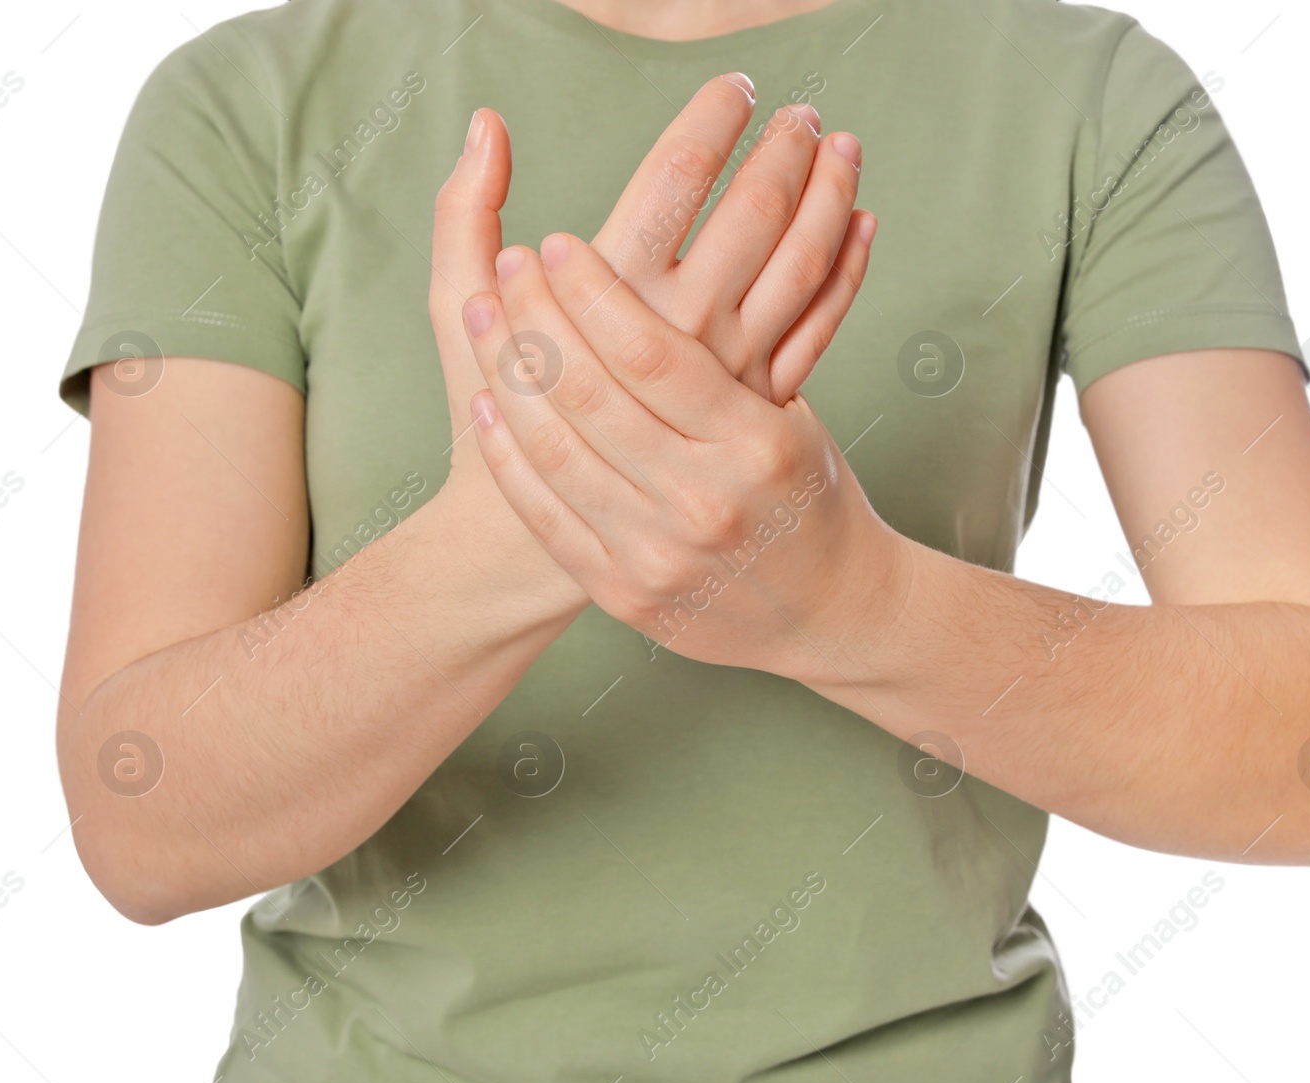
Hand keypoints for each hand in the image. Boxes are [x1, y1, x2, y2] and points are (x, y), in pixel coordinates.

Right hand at [428, 74, 871, 489]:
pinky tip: (860, 218)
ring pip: (798, 266)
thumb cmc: (496, 433)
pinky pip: (820, 328)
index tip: (734, 86)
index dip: (709, 122)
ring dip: (825, 193)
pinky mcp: (759, 413)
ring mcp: (732, 380)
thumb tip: (487, 127)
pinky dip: (846, 269)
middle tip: (796, 107)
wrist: (539, 556)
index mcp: (611, 303)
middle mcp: (682, 341)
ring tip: (837, 141)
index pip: (673, 181)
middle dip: (780, 149)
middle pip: (752, 216)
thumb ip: (465, 223)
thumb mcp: (460, 327)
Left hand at [460, 232, 910, 678]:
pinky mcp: (623, 593)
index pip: (652, 353)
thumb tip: (699, 250)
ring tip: (481, 314)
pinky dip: (508, 451)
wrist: (828, 612)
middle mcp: (704, 500)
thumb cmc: (810, 496)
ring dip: (505, 371)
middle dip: (537, 315)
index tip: (557, 245)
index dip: (591, 292)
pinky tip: (486, 401)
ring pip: (555, 448)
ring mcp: (657, 554)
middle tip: (510, 266)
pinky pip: (546, 512)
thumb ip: (741, 354)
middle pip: (591, 393)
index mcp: (754, 444)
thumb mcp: (795, 420)